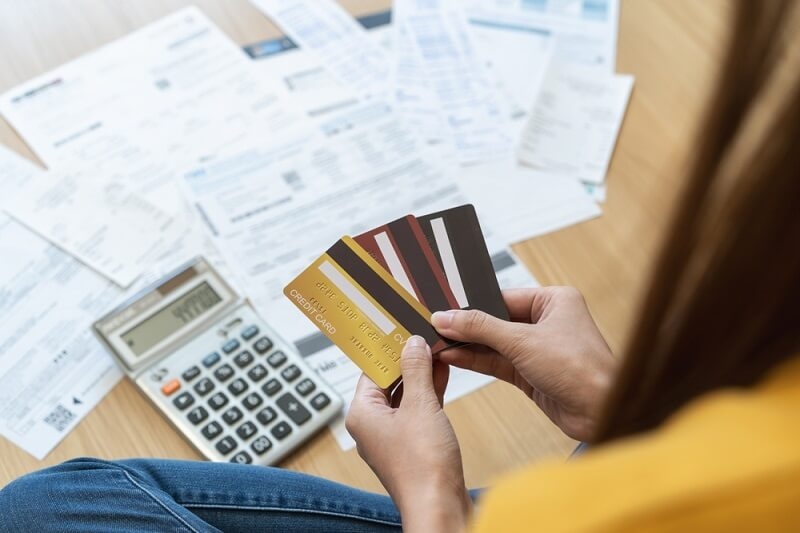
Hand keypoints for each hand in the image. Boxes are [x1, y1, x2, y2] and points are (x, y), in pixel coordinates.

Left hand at [346, 336, 470, 532]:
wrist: (439, 505)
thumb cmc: (422, 464)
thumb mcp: (420, 404)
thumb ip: (415, 370)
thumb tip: (411, 344)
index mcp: (362, 413)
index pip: (371, 369)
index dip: (388, 347)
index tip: (401, 327)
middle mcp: (372, 424)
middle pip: (388, 380)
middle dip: (408, 359)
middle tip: (423, 334)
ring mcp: (393, 436)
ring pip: (405, 395)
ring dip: (421, 374)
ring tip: (436, 348)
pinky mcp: (412, 444)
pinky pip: (418, 410)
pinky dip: (429, 392)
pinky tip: (443, 373)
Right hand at [432, 287, 615, 441]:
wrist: (602, 412)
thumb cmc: (581, 369)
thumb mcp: (523, 341)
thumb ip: (481, 328)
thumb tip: (447, 317)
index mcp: (553, 301)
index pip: (502, 297)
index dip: (473, 303)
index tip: (444, 307)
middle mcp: (546, 322)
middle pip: (496, 320)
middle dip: (467, 326)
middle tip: (435, 325)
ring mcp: (538, 349)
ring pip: (494, 343)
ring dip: (468, 345)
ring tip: (437, 342)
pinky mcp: (531, 373)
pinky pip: (497, 362)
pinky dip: (476, 360)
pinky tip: (453, 356)